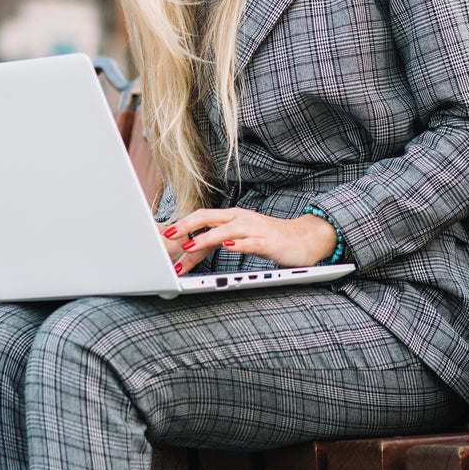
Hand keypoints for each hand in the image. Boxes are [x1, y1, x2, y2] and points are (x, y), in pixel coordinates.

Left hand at [162, 207, 337, 274]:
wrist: (305, 238)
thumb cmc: (270, 239)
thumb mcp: (240, 240)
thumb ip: (217, 243)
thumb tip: (189, 253)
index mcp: (232, 217)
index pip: (202, 219)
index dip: (182, 226)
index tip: (163, 237)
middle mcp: (241, 218)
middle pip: (208, 217)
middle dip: (186, 225)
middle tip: (167, 236)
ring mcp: (254, 229)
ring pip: (225, 230)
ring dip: (205, 238)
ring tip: (189, 246)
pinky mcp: (268, 242)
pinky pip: (251, 242)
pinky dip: (238, 244)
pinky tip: (228, 247)